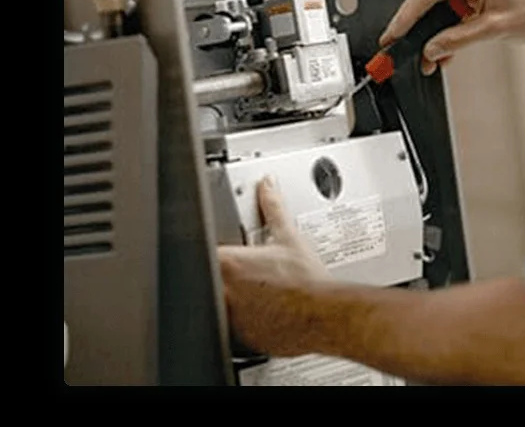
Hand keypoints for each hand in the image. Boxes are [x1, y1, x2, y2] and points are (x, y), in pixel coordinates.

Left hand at [218, 176, 332, 355]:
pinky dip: (238, 322)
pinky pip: (229, 330)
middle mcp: (223, 291)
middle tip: (245, 276)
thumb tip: (267, 186)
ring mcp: (229, 317)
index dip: (212, 254)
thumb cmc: (307, 280)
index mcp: (229, 263)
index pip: (202, 252)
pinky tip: (259, 314)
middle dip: (219, 277)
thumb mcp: (289, 237)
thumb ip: (273, 207)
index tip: (225, 256)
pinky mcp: (238, 339)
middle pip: (205, 282)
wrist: (322, 315)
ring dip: (228, 300)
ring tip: (254, 296)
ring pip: (216, 307)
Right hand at [380, 0, 524, 75]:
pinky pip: (455, 15)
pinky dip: (448, 34)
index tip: (393, 34)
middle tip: (400, 49)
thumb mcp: (494, 29)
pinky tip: (443, 54)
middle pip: (430, 1)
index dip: (406, 16)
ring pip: (441, 11)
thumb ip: (457, 39)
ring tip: (426, 59)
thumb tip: (431, 49)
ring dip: (433, 36)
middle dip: (416, 29)